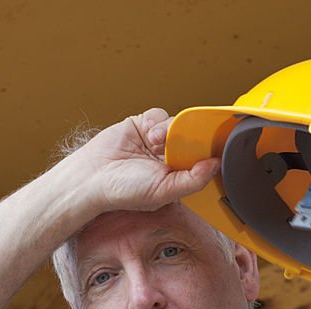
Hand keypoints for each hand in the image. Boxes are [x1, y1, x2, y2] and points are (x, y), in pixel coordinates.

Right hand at [71, 108, 219, 214]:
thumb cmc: (125, 191)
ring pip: (177, 124)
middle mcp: (170, 157)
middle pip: (192, 137)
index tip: (214, 144)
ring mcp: (157, 140)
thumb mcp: (165, 192)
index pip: (202, 158)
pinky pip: (160, 115)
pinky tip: (147, 133)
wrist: (94, 176)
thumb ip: (194, 180)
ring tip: (154, 142)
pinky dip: (155, 122)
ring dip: (168, 130)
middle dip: (186, 138)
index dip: (208, 150)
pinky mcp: (143, 125)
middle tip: (175, 146)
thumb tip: (216, 165)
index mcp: (178, 175)